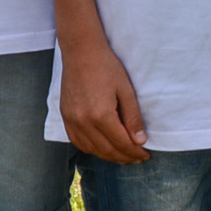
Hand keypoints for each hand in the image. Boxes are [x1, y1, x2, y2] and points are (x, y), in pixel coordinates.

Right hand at [59, 37, 149, 162]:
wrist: (81, 51)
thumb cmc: (106, 67)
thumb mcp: (126, 90)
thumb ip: (133, 118)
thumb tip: (140, 141)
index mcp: (101, 115)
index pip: (121, 144)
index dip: (135, 153)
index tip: (146, 155)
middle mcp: (84, 122)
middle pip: (107, 150)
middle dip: (125, 158)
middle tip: (137, 158)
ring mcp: (72, 121)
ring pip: (92, 150)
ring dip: (108, 156)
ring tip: (122, 155)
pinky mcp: (65, 117)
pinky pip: (78, 142)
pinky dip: (91, 149)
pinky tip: (102, 147)